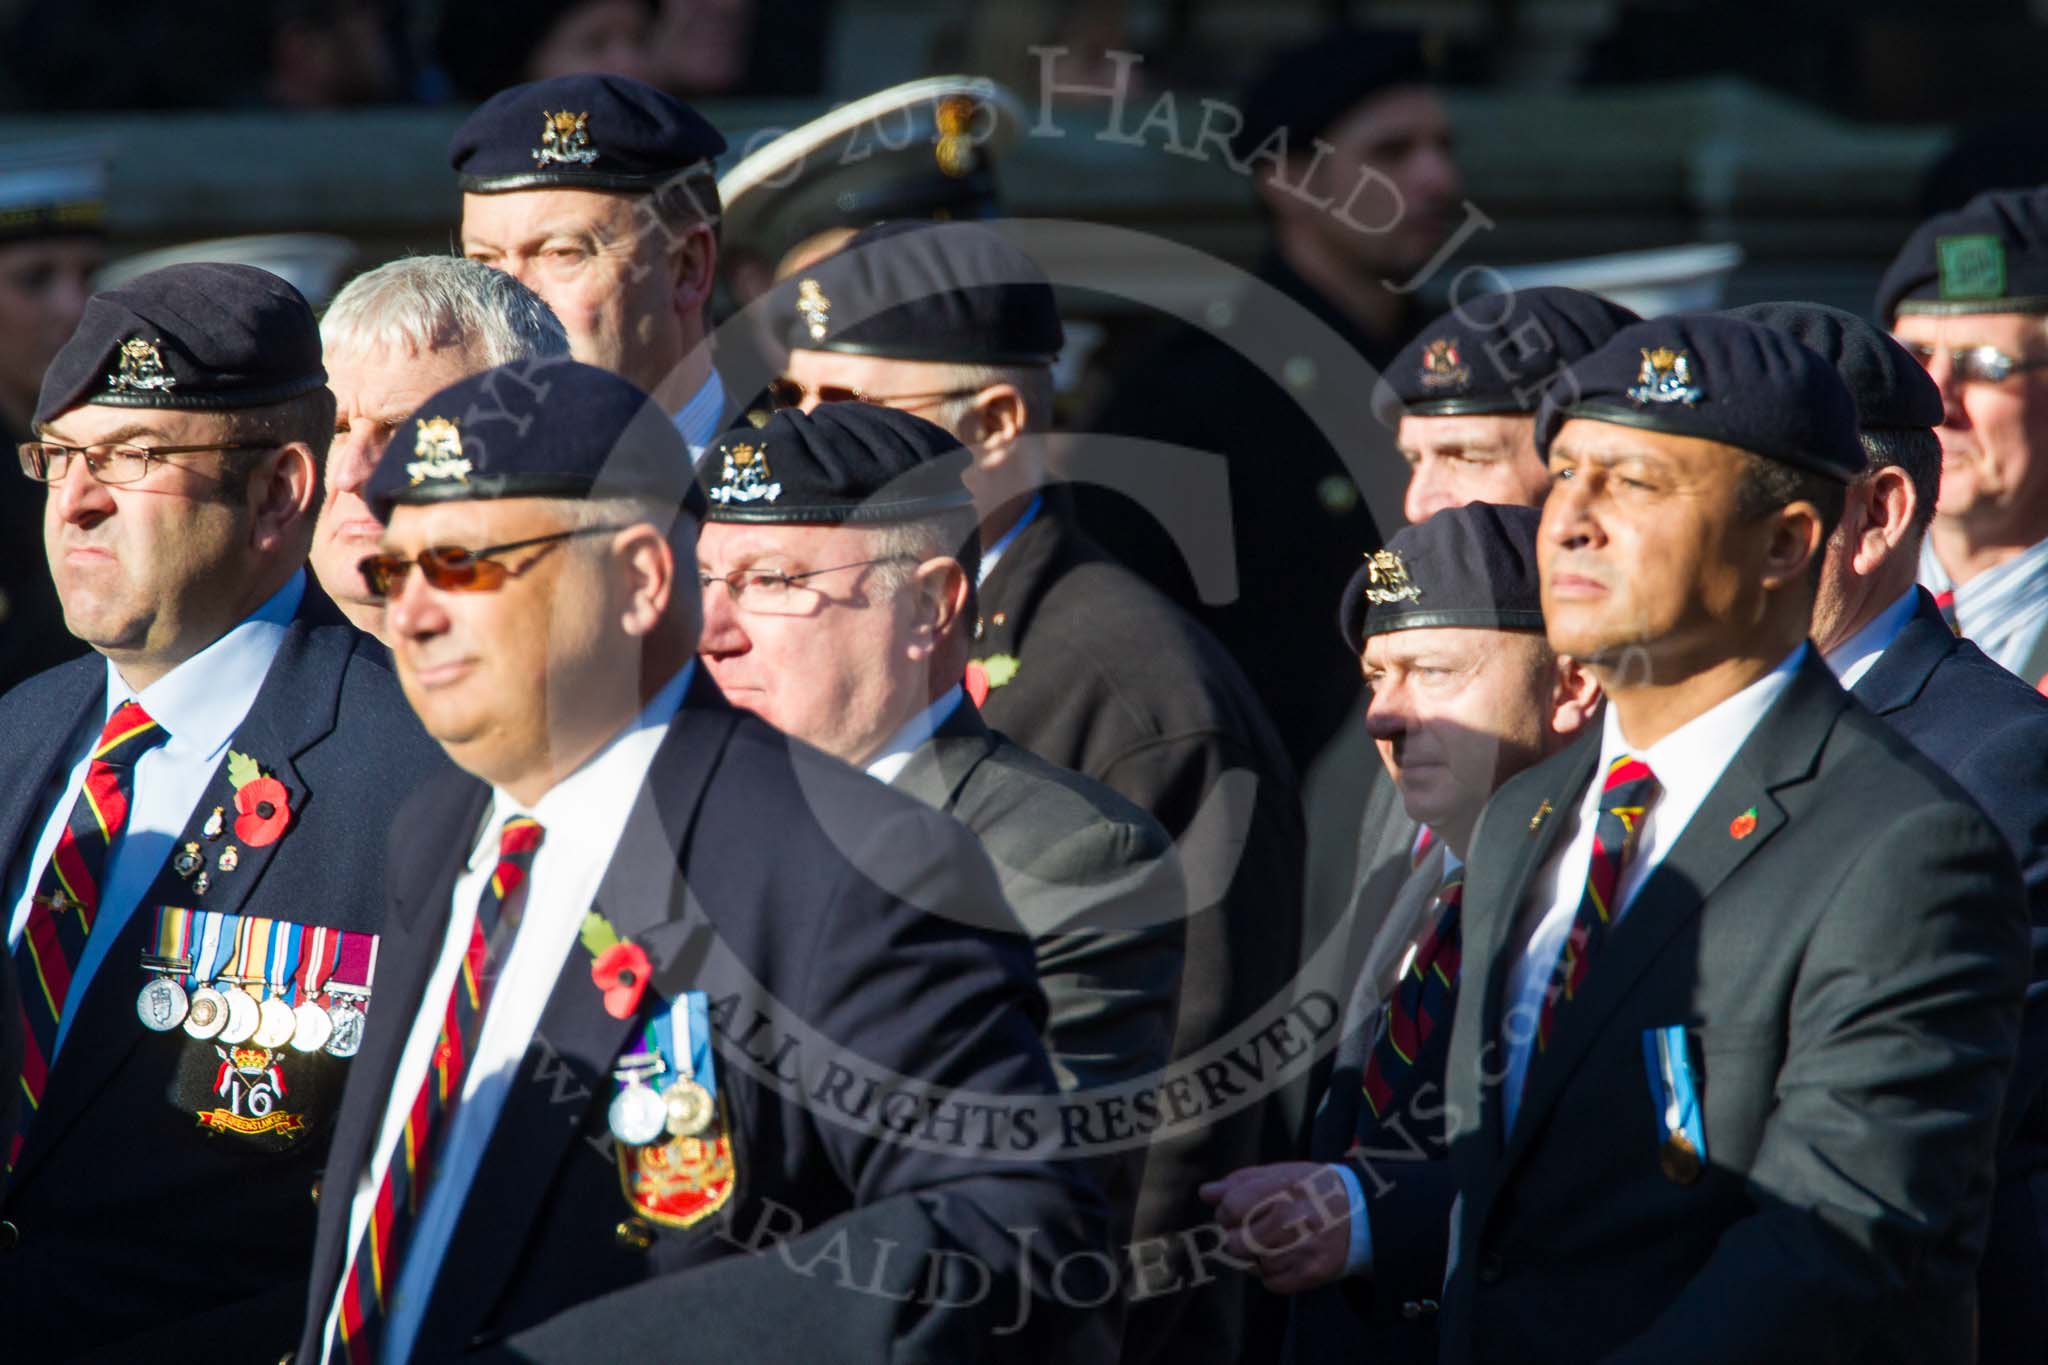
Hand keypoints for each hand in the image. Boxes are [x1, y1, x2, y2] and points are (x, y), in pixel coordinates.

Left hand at [1198, 1161, 1353, 1293]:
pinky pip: (1271, 1282)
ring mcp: (1302, 1248)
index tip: (1237, 1211)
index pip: (1231, 1207)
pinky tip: (1286, 1257)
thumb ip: (1241, 1182)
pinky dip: (1272, 1274)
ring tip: (1275, 1242)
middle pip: (1235, 1242)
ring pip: (1251, 1264)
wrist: (1363, 1215)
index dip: (1227, 1211)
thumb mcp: (1281, 1173)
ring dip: (1256, 1256)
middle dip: (1238, 1238)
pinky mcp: (1311, 1273)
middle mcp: (1292, 1218)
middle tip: (1255, 1229)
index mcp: (1282, 1187)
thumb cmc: (1313, 1191)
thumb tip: (1205, 1193)